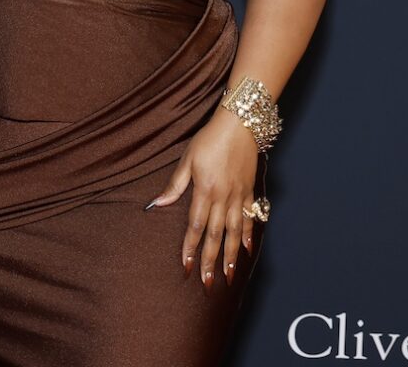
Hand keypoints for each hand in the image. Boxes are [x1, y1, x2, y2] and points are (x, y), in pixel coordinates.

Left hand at [146, 112, 258, 288]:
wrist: (241, 124)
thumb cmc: (209, 139)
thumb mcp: (187, 159)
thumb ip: (175, 185)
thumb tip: (157, 204)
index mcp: (205, 190)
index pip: (195, 226)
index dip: (190, 247)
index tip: (187, 266)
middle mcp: (223, 197)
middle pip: (215, 235)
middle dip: (210, 260)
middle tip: (207, 283)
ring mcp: (239, 196)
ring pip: (234, 232)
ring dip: (230, 255)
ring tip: (228, 275)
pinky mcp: (250, 191)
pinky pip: (250, 218)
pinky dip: (249, 235)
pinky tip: (246, 250)